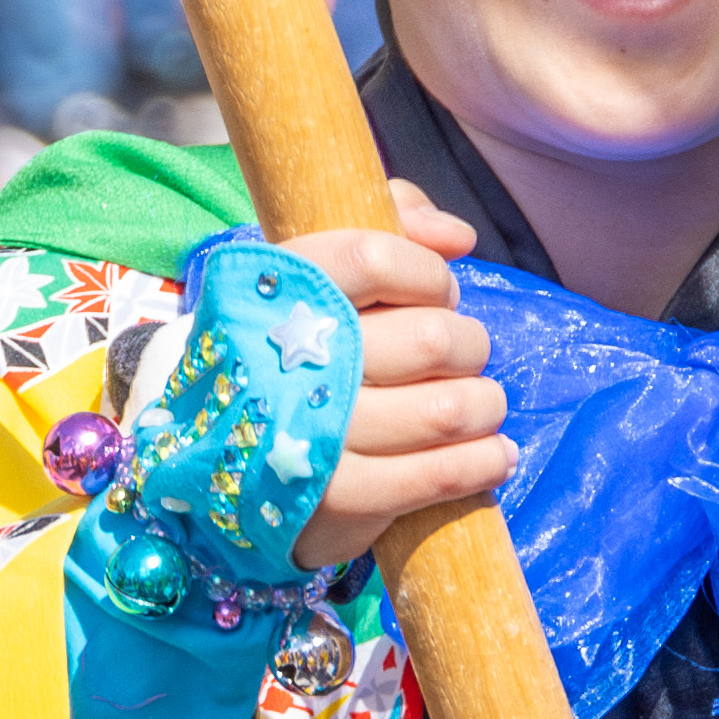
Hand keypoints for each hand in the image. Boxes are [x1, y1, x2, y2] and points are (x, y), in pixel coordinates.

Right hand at [287, 180, 509, 568]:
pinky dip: (483, 462)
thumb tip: (456, 237)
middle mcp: (287, 364)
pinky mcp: (337, 499)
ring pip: (447, 409)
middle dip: (468, 345)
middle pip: (430, 339)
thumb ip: (391, 219)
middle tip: (462, 356)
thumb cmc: (295, 347)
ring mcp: (311, 436)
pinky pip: (439, 476)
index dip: (427, 275)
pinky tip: (493, 454)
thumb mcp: (323, 269)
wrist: (224, 459)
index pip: (373, 259)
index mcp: (273, 294)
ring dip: (485, 404)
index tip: (438, 291)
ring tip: (482, 405)